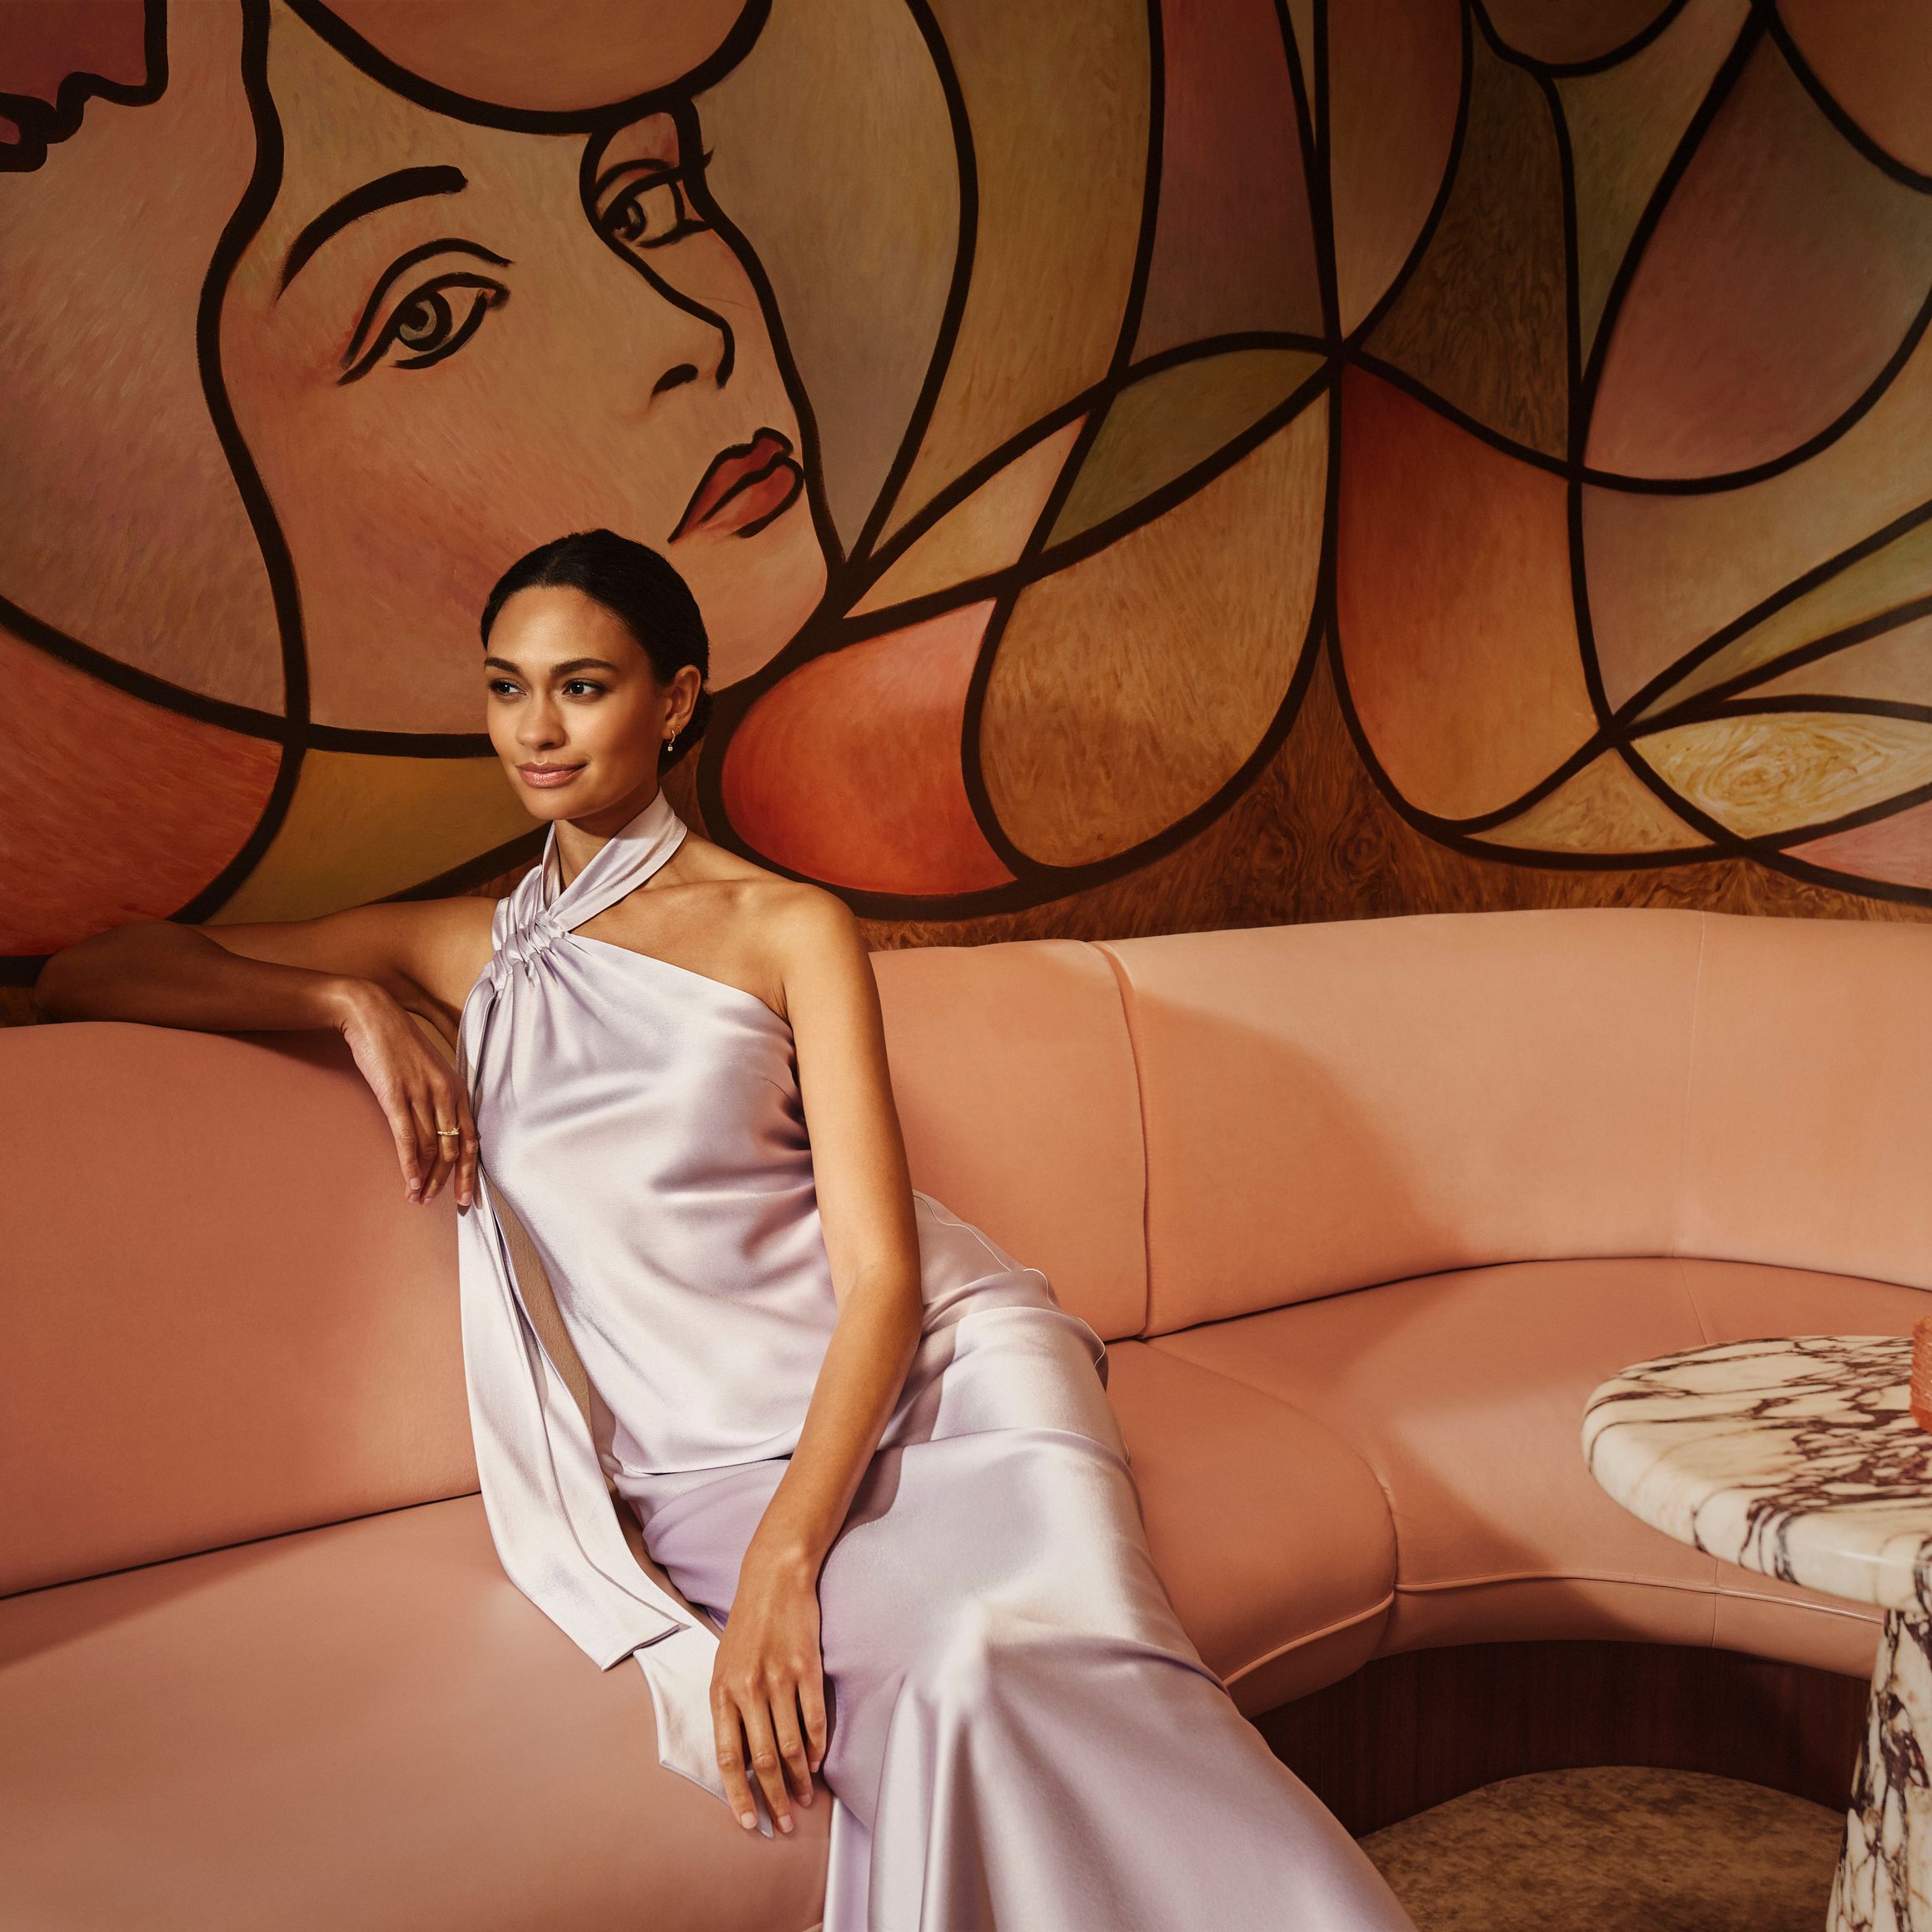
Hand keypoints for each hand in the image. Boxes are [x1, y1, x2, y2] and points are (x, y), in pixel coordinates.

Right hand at [331, 980, 477, 1209]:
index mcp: (455, 1088)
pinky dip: (409, 1163)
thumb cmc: (399, 1045)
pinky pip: (407, 1136)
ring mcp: (420, 1094)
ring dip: (426, 1178)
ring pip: (430, 1147)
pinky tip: (409, 1182)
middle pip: (453, 1149)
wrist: (373, 1016)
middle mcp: (444, 1093)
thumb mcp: (429, 1070)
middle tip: (442, 1204)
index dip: (470, 1171)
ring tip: (418, 1198)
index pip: (471, 1139)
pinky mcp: (395, 1095)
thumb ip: (437, 1099)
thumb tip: (439, 1131)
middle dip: (448, 1181)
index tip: (466, 1195)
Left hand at [710, 1541, 827, 1833]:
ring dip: (799, 1779)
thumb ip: (730, 1710)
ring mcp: (779, 1678)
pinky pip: (814, 1718)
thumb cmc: (747, 1628)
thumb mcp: (724, 1666)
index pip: (727, 1756)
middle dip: (773, 1798)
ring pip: (790, 1744)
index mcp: (721, 1691)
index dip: (738, 1794)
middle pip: (761, 1759)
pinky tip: (818, 1763)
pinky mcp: (807, 1668)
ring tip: (805, 1800)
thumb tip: (742, 1760)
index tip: (750, 1823)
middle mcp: (748, 1689)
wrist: (774, 1579)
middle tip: (783, 1825)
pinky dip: (817, 1746)